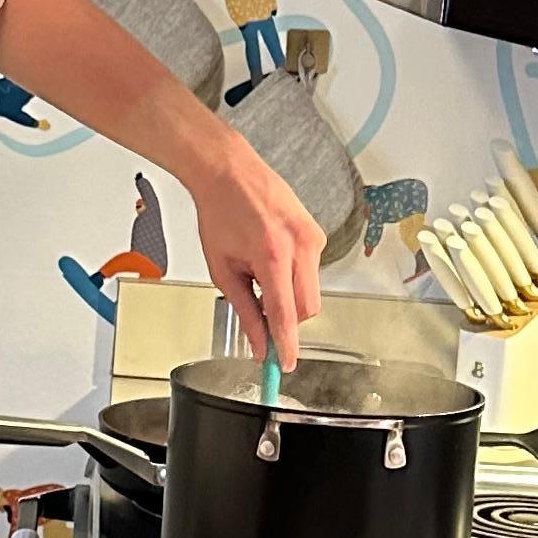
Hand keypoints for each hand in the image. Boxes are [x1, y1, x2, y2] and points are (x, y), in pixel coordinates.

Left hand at [188, 125, 321, 369]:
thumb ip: (244, 310)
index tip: (284, 365)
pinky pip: (312, 271)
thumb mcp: (223, 269)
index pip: (286, 316)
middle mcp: (300, 247)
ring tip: (260, 272)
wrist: (229, 172)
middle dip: (287, 320)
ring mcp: (312, 238)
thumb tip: (258, 343)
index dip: (286, 346)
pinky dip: (292, 275)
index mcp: (272, 256)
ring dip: (288, 295)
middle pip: (307, 309)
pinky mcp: (317, 234)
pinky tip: (270, 256)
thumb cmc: (220, 213)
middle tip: (259, 311)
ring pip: (311, 291)